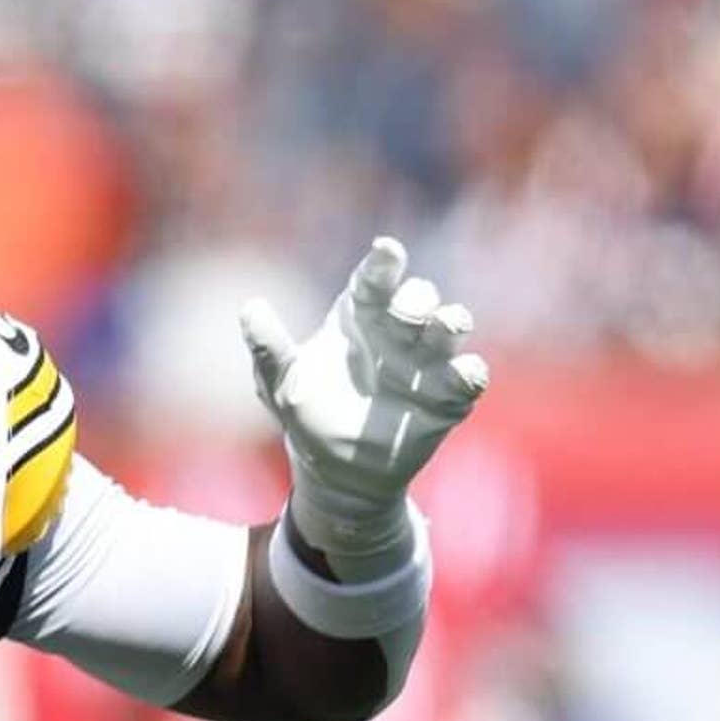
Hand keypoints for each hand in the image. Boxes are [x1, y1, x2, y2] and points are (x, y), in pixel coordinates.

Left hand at [240, 237, 487, 561]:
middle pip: (419, 297)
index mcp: (358, 317)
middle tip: (406, 312)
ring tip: (444, 325)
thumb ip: (270, 348)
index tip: (387, 250)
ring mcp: (426, 362)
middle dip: (417, 298)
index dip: (384, 262)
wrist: (336, 470)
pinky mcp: (448, 396)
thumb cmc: (307, 414)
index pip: (375, 279)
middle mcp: (397, 332)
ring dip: (452, 321)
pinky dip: (470, 371)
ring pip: (452, 326)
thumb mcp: (281, 383)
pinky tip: (461, 374)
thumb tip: (249, 308)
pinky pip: (471, 376)